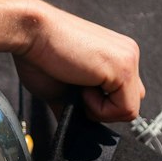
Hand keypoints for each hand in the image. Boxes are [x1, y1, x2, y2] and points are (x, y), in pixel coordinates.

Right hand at [14, 1, 143, 122]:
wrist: (30, 33)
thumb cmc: (39, 55)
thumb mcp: (62, 88)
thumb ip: (77, 106)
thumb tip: (74, 127)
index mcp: (116, 55)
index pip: (124, 94)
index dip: (100, 104)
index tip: (76, 90)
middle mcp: (127, 54)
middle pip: (131, 101)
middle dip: (103, 108)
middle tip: (77, 91)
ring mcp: (129, 60)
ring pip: (130, 109)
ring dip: (99, 109)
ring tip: (77, 85)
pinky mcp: (124, 69)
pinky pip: (125, 109)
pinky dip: (99, 108)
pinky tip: (81, 84)